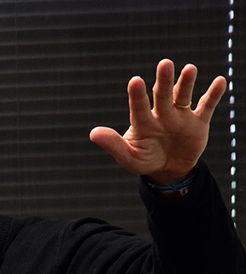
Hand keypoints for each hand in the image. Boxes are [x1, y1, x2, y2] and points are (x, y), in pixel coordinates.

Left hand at [89, 58, 226, 185]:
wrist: (169, 169)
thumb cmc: (146, 160)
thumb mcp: (129, 157)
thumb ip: (114, 145)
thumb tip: (93, 133)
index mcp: (144, 122)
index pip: (139, 107)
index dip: (137, 96)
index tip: (135, 81)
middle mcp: (162, 114)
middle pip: (162, 95)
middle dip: (164, 81)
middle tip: (165, 64)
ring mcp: (180, 116)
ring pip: (183, 96)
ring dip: (186, 83)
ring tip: (189, 69)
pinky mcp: (198, 122)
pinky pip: (206, 106)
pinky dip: (213, 95)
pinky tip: (219, 82)